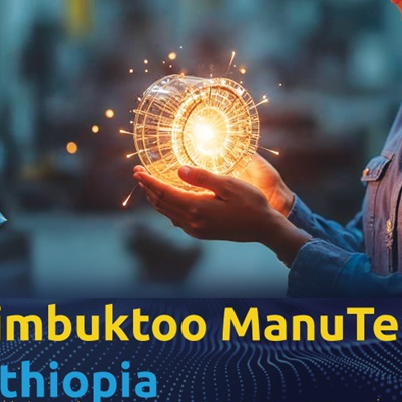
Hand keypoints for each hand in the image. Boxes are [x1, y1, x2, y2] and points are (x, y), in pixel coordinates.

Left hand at [133, 165, 310, 264]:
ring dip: (155, 197)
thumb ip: (202, 177)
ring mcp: (196, 229)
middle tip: (138, 172)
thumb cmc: (251, 203)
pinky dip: (166, 205)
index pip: (163, 192)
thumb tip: (178, 169)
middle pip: (160, 203)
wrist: (264, 228)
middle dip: (147, 187)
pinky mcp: (201, 232)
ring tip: (148, 183)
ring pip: (166, 212)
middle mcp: (192, 222)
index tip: (137, 170)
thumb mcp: (229, 185)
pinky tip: (168, 198)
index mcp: (197, 208)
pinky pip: (176, 218)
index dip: (148, 181)